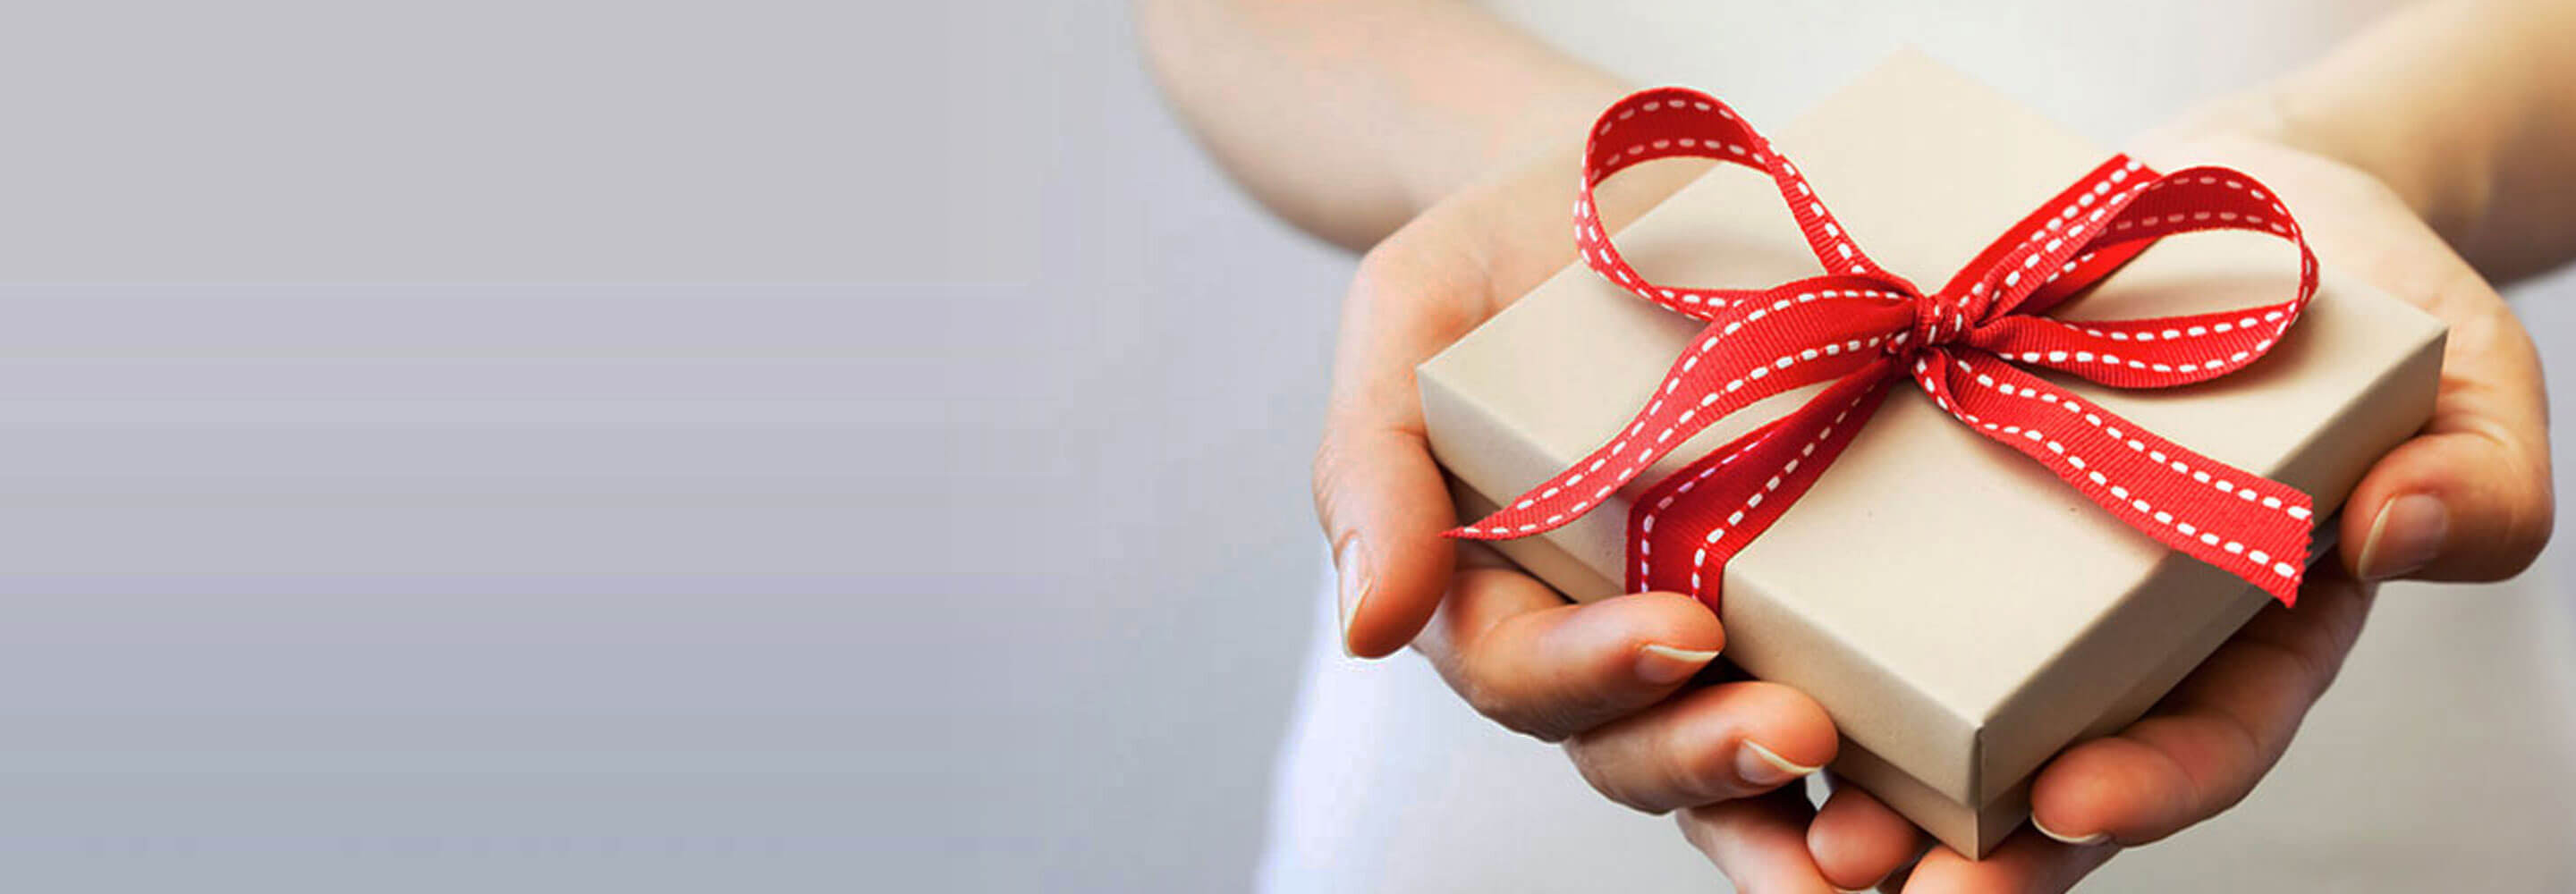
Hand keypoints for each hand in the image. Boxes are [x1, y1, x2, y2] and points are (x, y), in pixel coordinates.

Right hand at [1314, 145, 1844, 829]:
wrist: (1631, 186)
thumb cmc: (1502, 253)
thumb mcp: (1408, 318)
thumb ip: (1371, 464)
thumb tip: (1368, 626)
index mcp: (1489, 591)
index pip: (1522, 672)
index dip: (1594, 672)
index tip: (1682, 627)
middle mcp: (1599, 642)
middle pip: (1635, 753)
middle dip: (1710, 761)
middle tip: (1799, 733)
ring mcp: (1711, 638)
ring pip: (1739, 777)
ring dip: (1806, 824)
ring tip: (1888, 829)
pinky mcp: (1817, 615)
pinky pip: (1853, 724)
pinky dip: (1899, 782)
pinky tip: (1967, 802)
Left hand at [1676, 125, 2553, 891]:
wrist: (2219, 206)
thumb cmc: (2357, 298)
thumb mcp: (2459, 381)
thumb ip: (2472, 476)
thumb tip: (2409, 527)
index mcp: (2241, 643)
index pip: (2200, 747)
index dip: (2146, 786)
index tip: (2072, 802)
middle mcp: (2103, 644)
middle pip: (2033, 785)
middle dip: (1961, 846)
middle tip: (1876, 872)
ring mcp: (1996, 588)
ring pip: (1917, 725)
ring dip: (1845, 786)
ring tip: (1786, 824)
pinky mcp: (1898, 513)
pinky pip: (1835, 603)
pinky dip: (1777, 649)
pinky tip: (1703, 671)